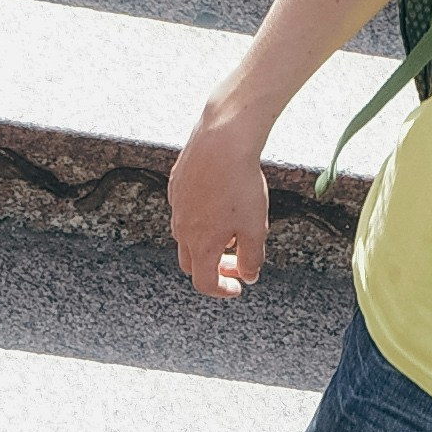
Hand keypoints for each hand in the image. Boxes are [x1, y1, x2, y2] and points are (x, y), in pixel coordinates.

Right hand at [170, 105, 273, 299]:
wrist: (222, 141)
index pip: (204, 283)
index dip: (222, 290)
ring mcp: (177, 207)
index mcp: (202, 245)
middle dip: (214, 268)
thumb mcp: (255, 227)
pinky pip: (184, 211)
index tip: (238, 286)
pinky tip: (220, 204)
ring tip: (231, 230)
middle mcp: (183, 229)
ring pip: (186, 237)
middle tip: (236, 262)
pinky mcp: (176, 186)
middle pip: (191, 264)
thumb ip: (251, 257)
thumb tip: (249, 274)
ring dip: (206, 243)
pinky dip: (200, 219)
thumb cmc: (240, 183)